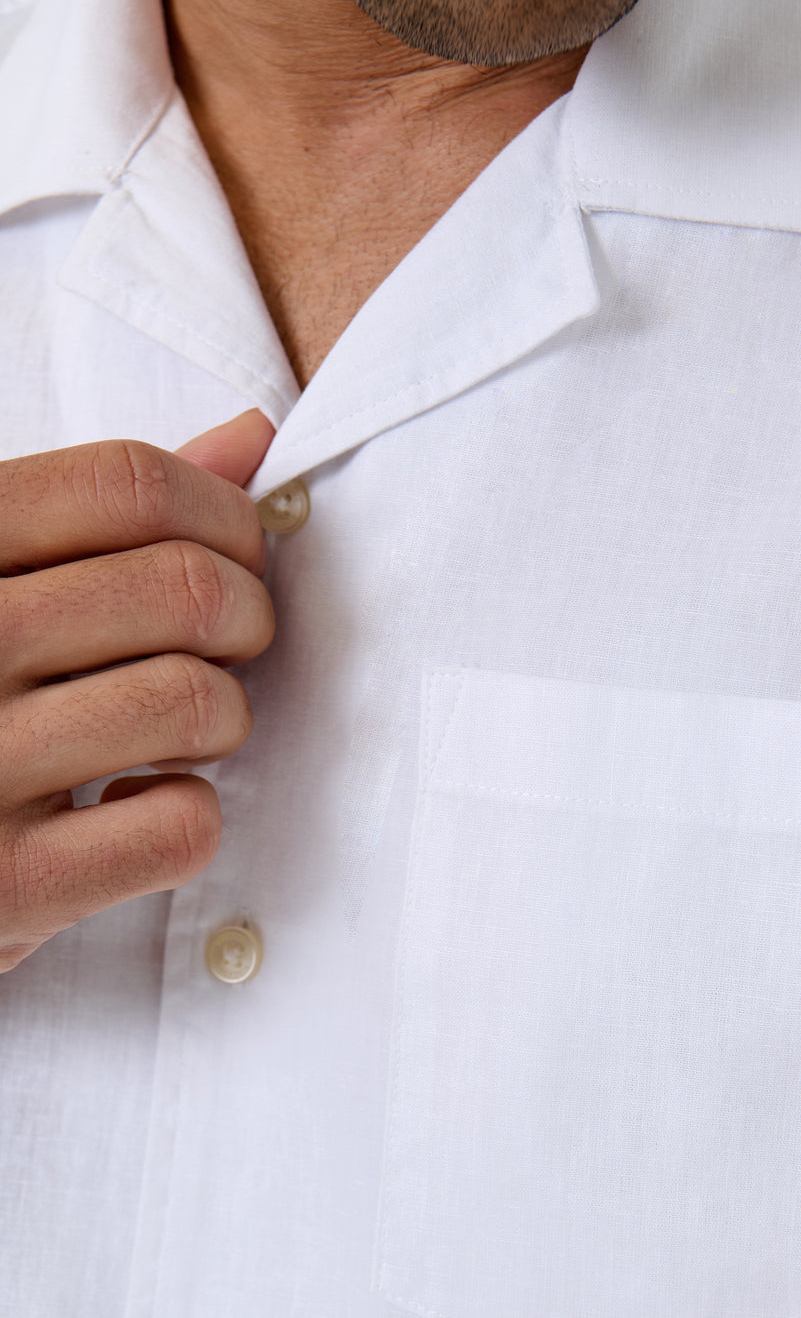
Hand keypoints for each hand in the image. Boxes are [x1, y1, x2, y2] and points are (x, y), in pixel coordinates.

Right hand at [0, 409, 275, 972]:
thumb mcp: (3, 583)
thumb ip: (114, 514)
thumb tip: (250, 437)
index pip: (129, 483)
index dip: (226, 514)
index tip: (241, 556)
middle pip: (183, 587)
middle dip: (246, 617)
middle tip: (227, 649)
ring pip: (195, 702)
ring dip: (225, 719)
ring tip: (180, 732)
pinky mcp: (3, 889)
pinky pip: (179, 827)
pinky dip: (189, 817)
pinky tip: (133, 809)